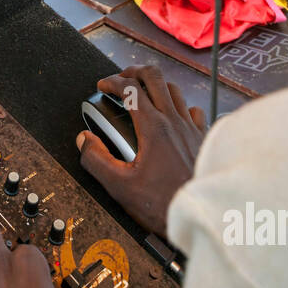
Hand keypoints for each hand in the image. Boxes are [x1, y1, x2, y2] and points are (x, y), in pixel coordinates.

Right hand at [76, 65, 204, 237]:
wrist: (203, 214)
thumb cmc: (165, 204)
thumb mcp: (120, 186)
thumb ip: (96, 159)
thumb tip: (84, 139)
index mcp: (153, 127)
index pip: (130, 88)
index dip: (112, 82)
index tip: (102, 87)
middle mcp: (174, 120)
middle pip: (154, 77)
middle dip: (133, 72)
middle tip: (121, 78)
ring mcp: (191, 127)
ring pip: (174, 90)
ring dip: (155, 85)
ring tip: (143, 93)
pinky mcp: (203, 138)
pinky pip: (193, 110)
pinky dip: (179, 105)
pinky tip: (173, 116)